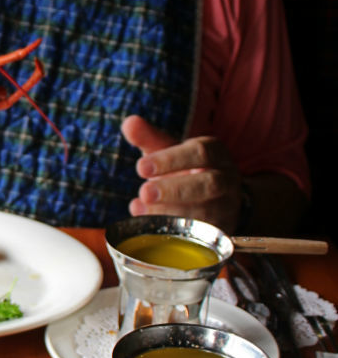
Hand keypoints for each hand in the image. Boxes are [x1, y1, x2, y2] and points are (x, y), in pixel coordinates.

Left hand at [120, 114, 242, 232]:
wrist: (220, 198)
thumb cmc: (187, 169)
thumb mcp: (169, 151)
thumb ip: (149, 138)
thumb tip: (129, 122)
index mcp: (215, 152)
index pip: (200, 152)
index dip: (171, 160)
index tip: (141, 166)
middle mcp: (227, 178)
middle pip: (208, 184)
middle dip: (174, 189)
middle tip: (144, 192)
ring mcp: (227, 207)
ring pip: (205, 213)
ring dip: (170, 212)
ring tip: (140, 208)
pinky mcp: (221, 230)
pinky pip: (201, 235)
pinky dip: (174, 232)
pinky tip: (148, 226)